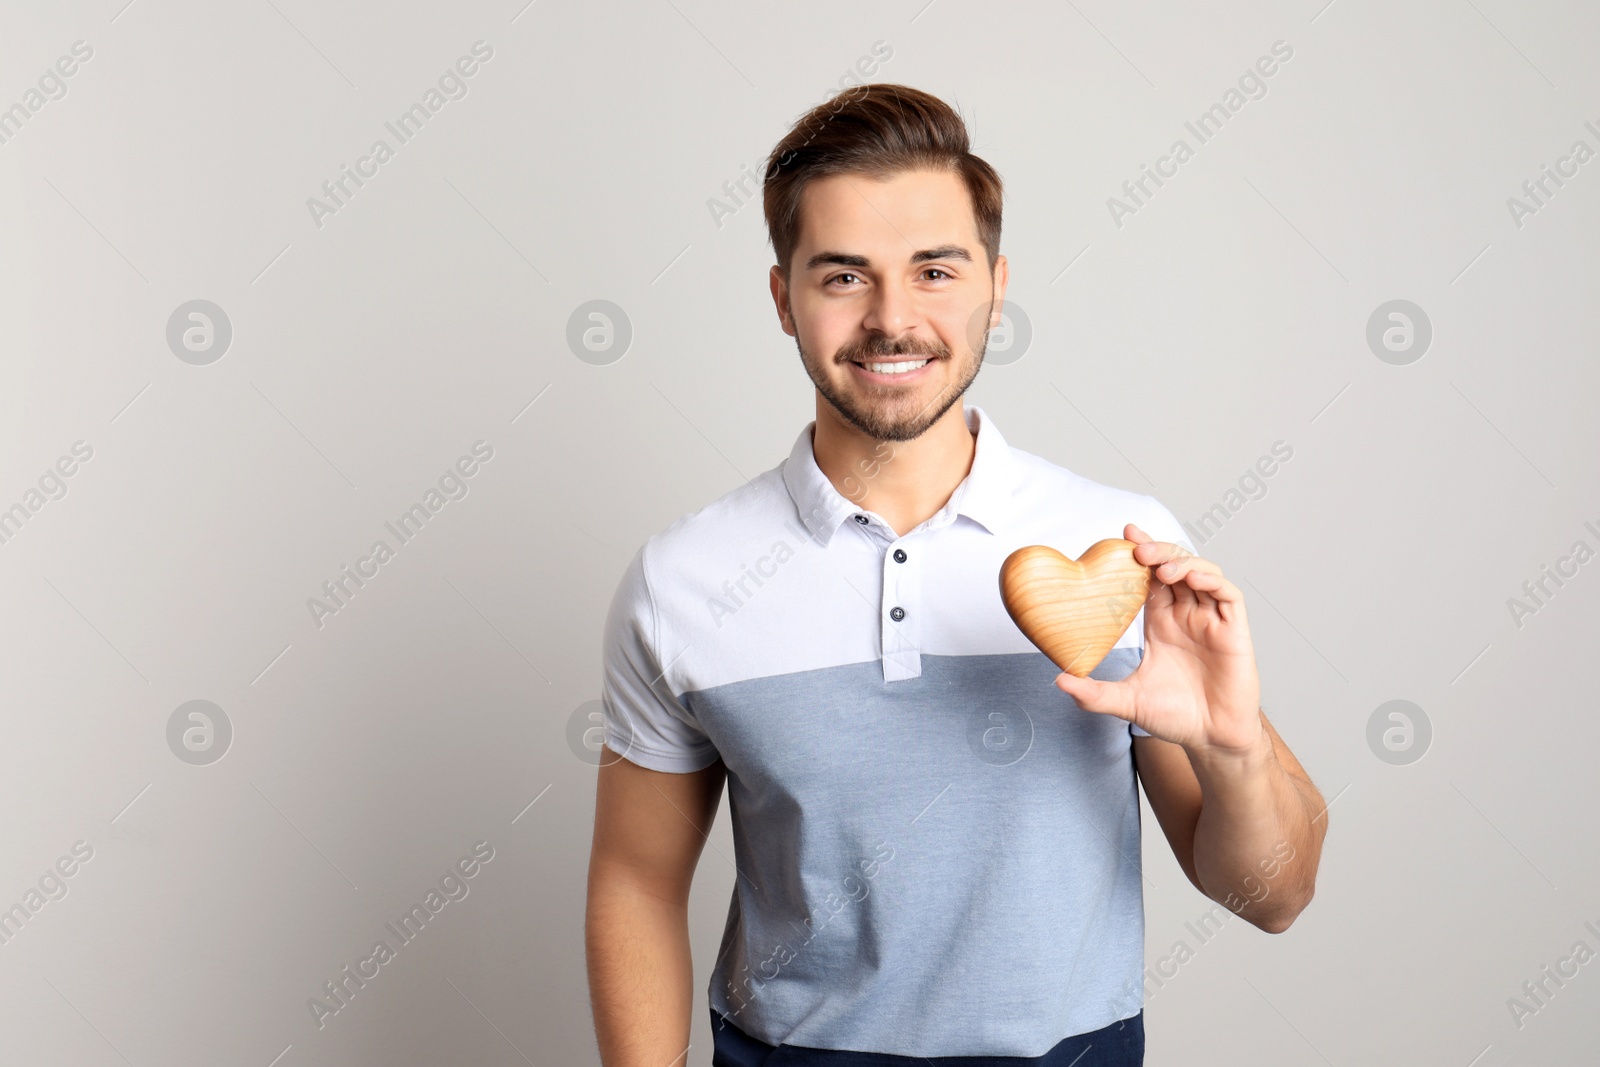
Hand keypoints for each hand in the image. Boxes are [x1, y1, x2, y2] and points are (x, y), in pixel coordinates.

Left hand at [1053, 523, 1263, 756]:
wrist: (1210, 740)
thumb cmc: (1174, 718)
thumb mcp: (1127, 701)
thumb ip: (1094, 693)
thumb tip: (1058, 679)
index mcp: (1161, 623)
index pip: (1151, 577)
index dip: (1141, 554)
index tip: (1123, 535)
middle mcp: (1186, 616)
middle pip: (1175, 566)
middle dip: (1158, 551)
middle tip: (1137, 548)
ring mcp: (1211, 622)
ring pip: (1202, 574)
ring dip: (1183, 562)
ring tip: (1161, 568)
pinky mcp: (1234, 632)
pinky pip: (1228, 595)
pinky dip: (1212, 581)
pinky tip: (1192, 579)